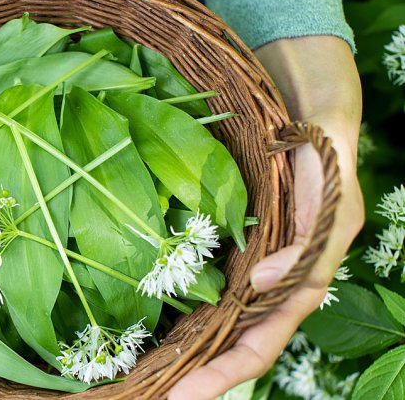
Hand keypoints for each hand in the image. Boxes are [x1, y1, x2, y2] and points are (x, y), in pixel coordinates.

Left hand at [169, 36, 363, 398]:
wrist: (303, 104)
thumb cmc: (323, 146)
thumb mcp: (330, 188)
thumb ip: (311, 239)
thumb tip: (266, 284)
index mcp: (302, 280)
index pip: (262, 344)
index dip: (225, 376)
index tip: (182, 397)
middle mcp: (271, 281)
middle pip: (232, 345)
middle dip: (196, 376)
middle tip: (147, 396)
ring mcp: (247, 263)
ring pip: (216, 321)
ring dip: (185, 351)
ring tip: (143, 375)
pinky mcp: (228, 242)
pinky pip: (202, 283)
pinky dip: (181, 309)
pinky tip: (152, 322)